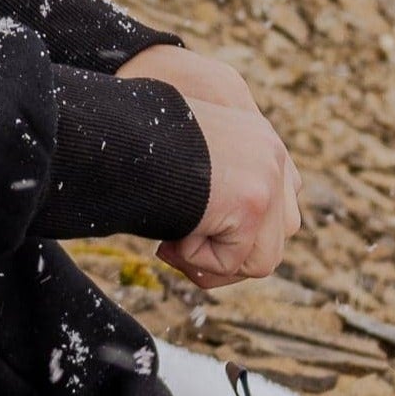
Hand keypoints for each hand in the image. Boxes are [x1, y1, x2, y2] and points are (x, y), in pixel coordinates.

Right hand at [120, 41, 302, 289]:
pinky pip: (231, 261)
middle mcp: (272, 153)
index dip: (239, 235)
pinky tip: (170, 232)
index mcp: (257, 137)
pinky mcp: (254, 200)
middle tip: (176, 249)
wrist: (116, 134)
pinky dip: (195, 258)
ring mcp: (267, 175)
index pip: (278, 207)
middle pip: (277, 237)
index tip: (195, 233)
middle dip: (229, 257)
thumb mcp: (184, 159)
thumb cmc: (131, 145)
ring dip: (211, 260)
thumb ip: (214, 184)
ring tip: (171, 240)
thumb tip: (222, 231)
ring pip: (261, 259)